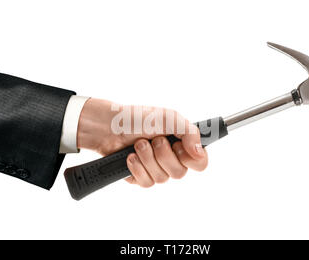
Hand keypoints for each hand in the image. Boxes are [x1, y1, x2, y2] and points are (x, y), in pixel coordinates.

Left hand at [77, 98, 207, 186]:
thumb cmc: (138, 118)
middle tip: (154, 139)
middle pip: (180, 173)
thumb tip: (199, 152)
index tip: (180, 148)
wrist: (108, 126)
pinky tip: (130, 157)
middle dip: (163, 155)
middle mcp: (172, 158)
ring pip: (162, 179)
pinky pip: (146, 183)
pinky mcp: (141, 177)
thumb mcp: (169, 118)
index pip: (200, 163)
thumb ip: (190, 133)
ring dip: (148, 158)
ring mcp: (156, 169)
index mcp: (182, 144)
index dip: (193, 160)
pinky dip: (138, 168)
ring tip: (138, 144)